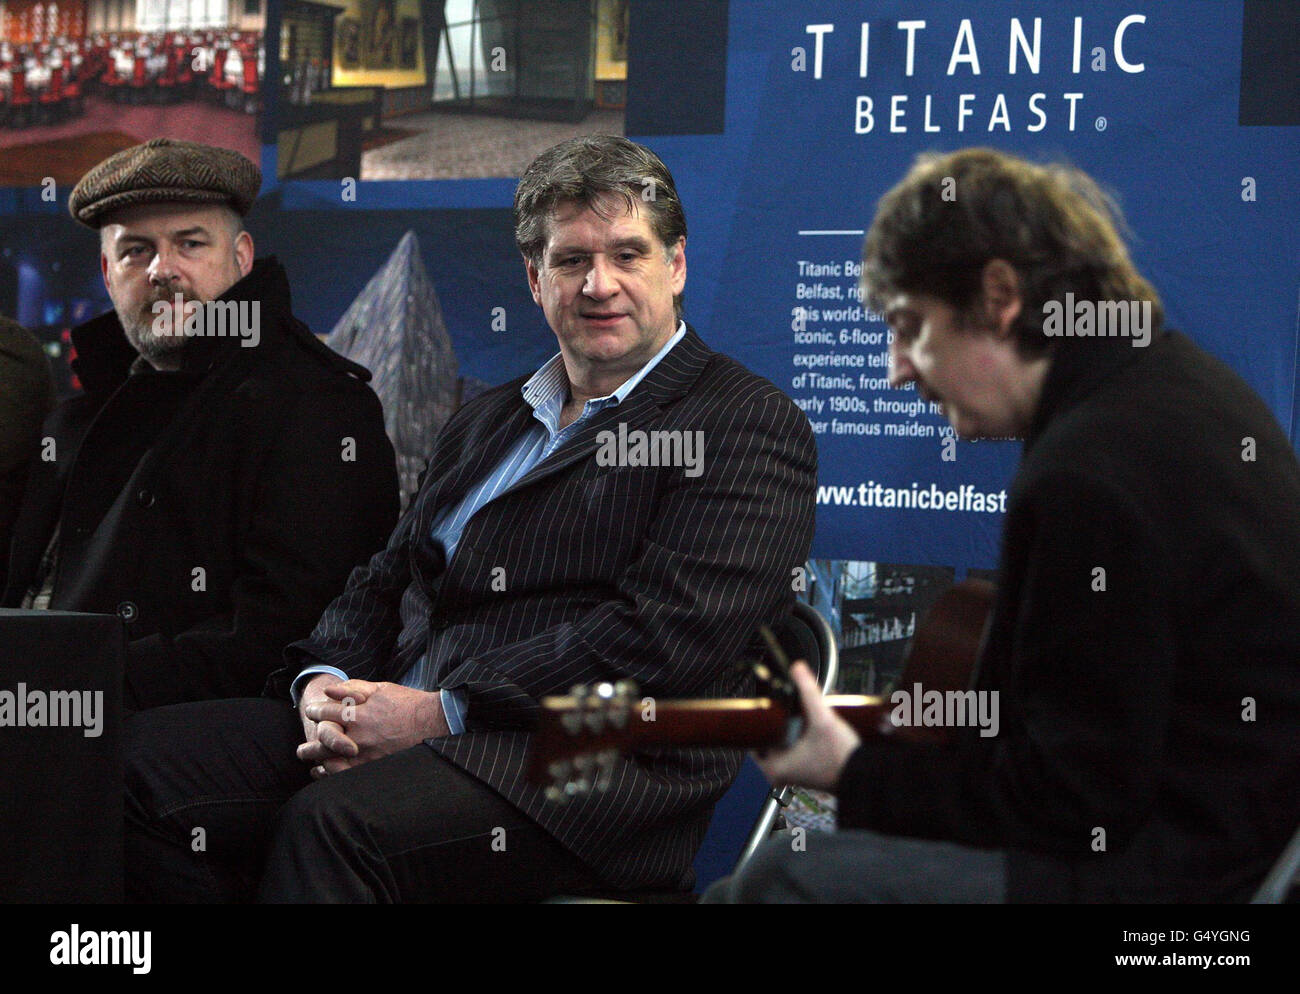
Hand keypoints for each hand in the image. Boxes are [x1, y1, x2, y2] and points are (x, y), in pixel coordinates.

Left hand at [300, 680, 450, 778]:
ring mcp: (365, 753)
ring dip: (316, 759)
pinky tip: (325, 771)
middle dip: (310, 743)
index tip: (312, 712)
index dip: (316, 711)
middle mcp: (359, 734)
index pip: (327, 712)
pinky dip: (331, 773)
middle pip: (323, 739)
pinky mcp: (373, 766)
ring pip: (330, 759)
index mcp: (359, 712)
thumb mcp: (380, 688)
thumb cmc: (406, 703)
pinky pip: (344, 773)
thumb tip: (330, 690)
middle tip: (303, 748)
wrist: (432, 722)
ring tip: (309, 760)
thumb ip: (353, 688)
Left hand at [754, 661, 860, 791]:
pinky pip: (797, 749)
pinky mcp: (808, 771)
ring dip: (791, 728)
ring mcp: (795, 773)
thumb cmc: (842, 758)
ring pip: (784, 743)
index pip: (753, 742)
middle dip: (779, 722)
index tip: (766, 709)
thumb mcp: (823, 719)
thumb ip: (810, 692)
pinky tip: (812, 727)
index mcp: (774, 767)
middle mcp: (782, 773)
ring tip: (800, 716)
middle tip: (785, 708)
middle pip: (769, 739)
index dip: (759, 722)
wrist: (865, 776)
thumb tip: (798, 669)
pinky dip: (801, 737)